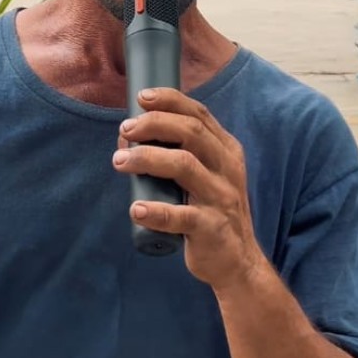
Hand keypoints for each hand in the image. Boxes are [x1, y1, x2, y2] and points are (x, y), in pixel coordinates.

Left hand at [112, 88, 262, 288]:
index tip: (141, 97)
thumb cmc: (211, 211)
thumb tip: (127, 137)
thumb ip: (178, 152)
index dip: (170, 101)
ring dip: (147, 158)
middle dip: (154, 124)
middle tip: (124, 130)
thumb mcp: (206, 175)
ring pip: (184, 165)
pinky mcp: (211, 228)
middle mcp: (227, 169)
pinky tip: (136, 209)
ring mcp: (221, 198)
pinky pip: (182, 216)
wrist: (237, 260)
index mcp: (226, 151)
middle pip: (191, 132)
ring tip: (119, 162)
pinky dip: (156, 212)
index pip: (199, 115)